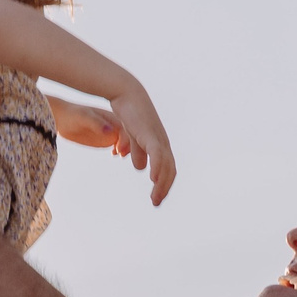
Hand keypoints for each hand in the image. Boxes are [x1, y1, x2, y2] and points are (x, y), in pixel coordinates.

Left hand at [48, 94, 124, 147]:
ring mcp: (109, 132)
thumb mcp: (83, 117)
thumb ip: (97, 124)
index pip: (125, 127)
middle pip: (128, 134)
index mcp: (110, 116)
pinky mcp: (104, 139)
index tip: (120, 148)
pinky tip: (114, 154)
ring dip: (126, 148)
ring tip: (119, 154)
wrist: (61, 117)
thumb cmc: (72, 114)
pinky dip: (119, 150)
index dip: (126, 138)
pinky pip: (117, 144)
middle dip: (129, 144)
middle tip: (122, 154)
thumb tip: (110, 131)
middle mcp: (112, 124)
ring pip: (124, 141)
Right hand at [107, 85, 177, 206]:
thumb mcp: (132, 137)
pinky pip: (157, 154)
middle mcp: (162, 142)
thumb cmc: (129, 112)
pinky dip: (157, 167)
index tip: (156, 198)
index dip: (163, 184)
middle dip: (164, 188)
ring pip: (165, 165)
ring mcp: (158, 137)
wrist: (126, 94)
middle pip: (170, 169)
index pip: (167, 168)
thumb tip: (140, 168)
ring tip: (155, 198)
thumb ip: (138, 151)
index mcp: (159, 143)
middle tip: (156, 203)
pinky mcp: (150, 133)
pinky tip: (153, 179)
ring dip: (161, 183)